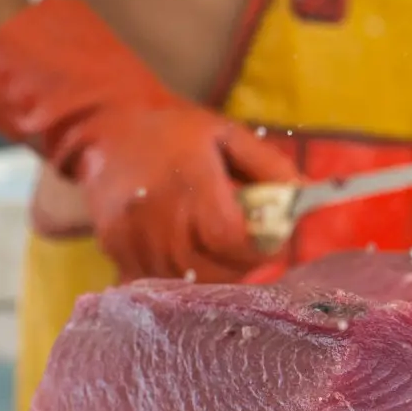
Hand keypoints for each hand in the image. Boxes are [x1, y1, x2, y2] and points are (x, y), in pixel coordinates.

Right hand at [70, 104, 300, 282]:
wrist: (107, 127)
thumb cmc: (176, 131)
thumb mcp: (227, 135)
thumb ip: (269, 166)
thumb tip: (304, 195)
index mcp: (190, 184)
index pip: (230, 238)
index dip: (259, 248)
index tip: (273, 240)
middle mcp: (157, 216)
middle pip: (211, 269)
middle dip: (242, 266)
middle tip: (252, 249)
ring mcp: (132, 238)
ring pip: (185, 282)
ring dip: (214, 276)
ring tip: (223, 252)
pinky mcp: (115, 250)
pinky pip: (158, 281)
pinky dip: (182, 277)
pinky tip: (191, 254)